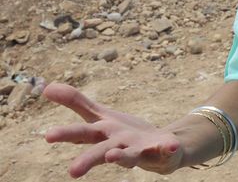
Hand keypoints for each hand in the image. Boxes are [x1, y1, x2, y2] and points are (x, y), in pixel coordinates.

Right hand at [43, 83, 183, 177]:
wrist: (160, 149)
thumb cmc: (124, 134)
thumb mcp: (101, 116)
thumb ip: (76, 102)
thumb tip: (46, 87)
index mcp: (103, 135)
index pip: (82, 133)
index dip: (66, 135)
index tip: (48, 136)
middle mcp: (119, 145)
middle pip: (102, 151)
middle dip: (88, 160)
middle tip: (72, 171)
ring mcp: (141, 150)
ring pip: (130, 156)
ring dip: (123, 157)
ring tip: (113, 156)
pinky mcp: (163, 151)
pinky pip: (166, 151)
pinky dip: (167, 149)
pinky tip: (170, 144)